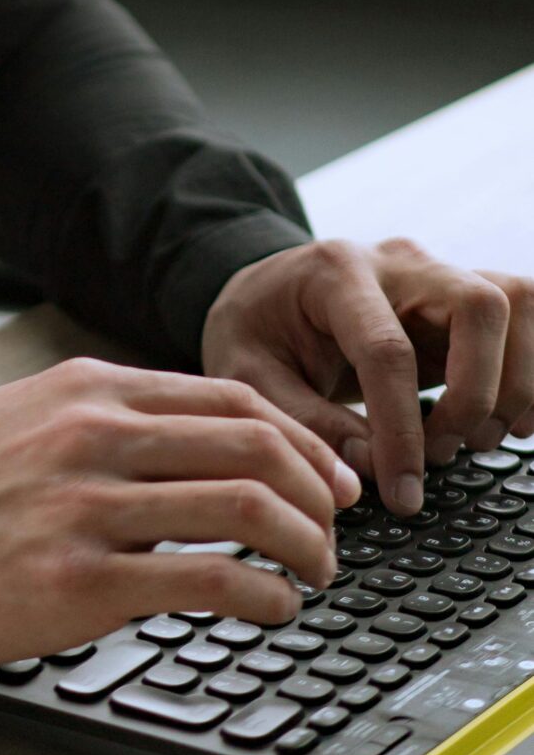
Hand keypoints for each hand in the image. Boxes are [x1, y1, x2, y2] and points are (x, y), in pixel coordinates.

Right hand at [0, 354, 357, 666]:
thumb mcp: (27, 411)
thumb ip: (106, 412)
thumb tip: (194, 433)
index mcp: (89, 387)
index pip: (233, 395)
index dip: (302, 437)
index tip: (328, 474)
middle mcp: (98, 435)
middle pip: (257, 444)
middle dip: (320, 491)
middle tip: (336, 529)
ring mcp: (92, 507)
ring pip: (248, 508)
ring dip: (307, 545)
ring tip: (315, 573)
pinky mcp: (85, 581)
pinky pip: (209, 580)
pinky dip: (264, 595)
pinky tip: (271, 607)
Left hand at [200, 236, 533, 515]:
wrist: (264, 293)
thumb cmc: (254, 332)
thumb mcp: (247, 376)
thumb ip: (305, 425)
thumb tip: (369, 476)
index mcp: (335, 273)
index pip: (389, 350)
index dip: (402, 430)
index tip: (403, 492)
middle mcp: (397, 263)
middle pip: (480, 305)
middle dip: (477, 393)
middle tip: (441, 451)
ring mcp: (436, 277)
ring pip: (515, 304)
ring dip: (513, 384)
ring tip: (471, 439)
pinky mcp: (460, 304)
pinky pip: (525, 320)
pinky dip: (529, 374)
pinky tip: (505, 422)